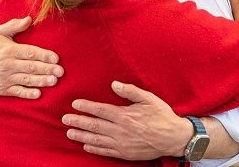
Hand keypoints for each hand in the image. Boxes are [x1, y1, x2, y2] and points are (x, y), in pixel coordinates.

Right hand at [0, 16, 63, 98]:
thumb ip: (14, 25)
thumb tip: (29, 19)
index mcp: (9, 50)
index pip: (29, 52)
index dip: (43, 55)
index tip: (55, 58)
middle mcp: (8, 64)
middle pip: (30, 67)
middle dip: (47, 69)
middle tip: (61, 71)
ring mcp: (6, 78)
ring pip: (26, 80)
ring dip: (41, 81)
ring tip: (54, 81)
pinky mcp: (3, 89)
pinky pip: (17, 92)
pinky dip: (27, 93)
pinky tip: (38, 93)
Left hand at [62, 81, 192, 159]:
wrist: (174, 138)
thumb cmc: (162, 116)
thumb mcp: (149, 98)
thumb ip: (130, 91)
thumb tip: (114, 84)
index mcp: (124, 115)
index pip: (100, 110)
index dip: (86, 107)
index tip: (75, 104)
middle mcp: (120, 130)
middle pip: (94, 125)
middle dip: (78, 122)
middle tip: (64, 119)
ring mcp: (122, 143)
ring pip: (96, 139)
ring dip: (81, 136)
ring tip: (69, 133)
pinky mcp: (125, 153)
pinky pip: (106, 151)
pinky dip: (94, 149)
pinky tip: (86, 145)